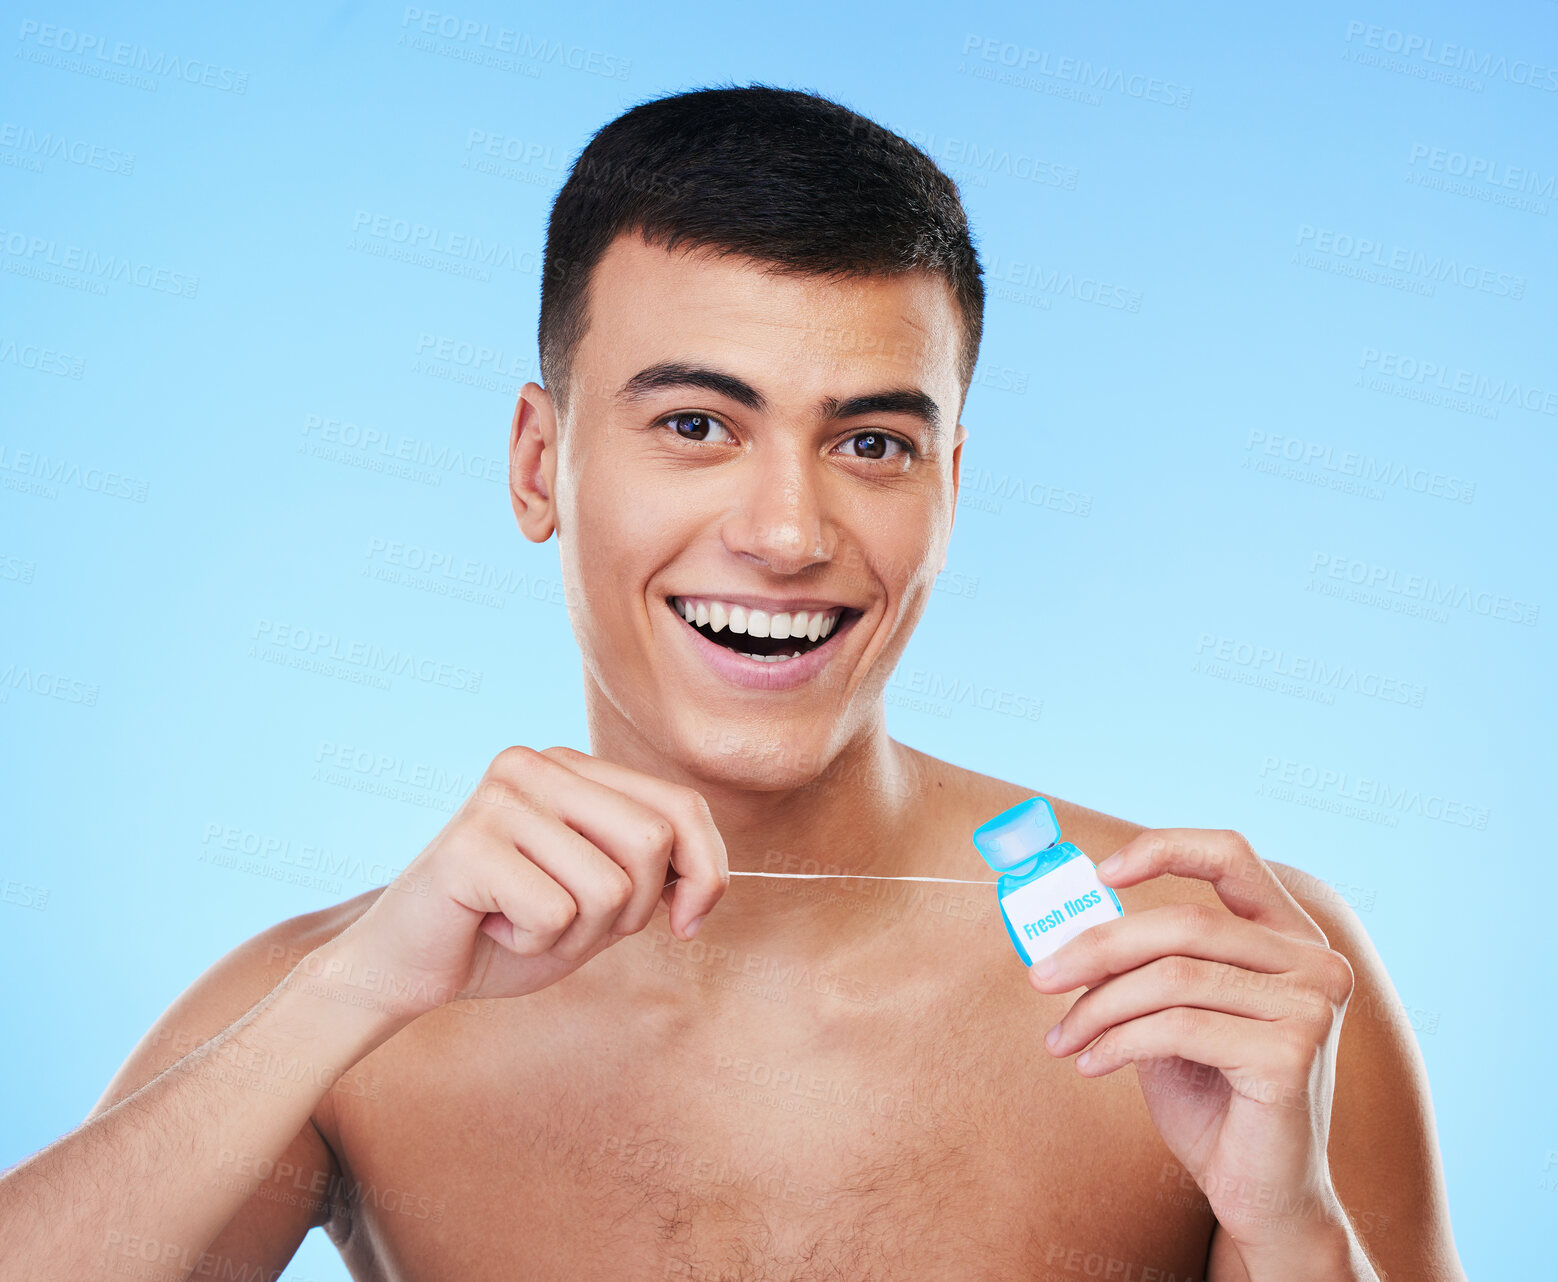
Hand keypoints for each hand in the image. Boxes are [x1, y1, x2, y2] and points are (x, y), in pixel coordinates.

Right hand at [321, 745, 728, 1020]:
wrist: (406, 966)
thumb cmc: (509, 929)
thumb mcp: (602, 899)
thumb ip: (655, 873)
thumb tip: (708, 880)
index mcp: (573, 766)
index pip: (681, 806)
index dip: (706, 872)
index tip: (688, 923)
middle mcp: (536, 764)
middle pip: (651, 841)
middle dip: (630, 911)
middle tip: (572, 924)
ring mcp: (499, 797)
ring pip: (608, 885)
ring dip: (577, 934)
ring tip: (524, 922)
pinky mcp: (468, 844)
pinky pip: (555, 912)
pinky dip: (534, 942)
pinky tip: (492, 926)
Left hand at [1029, 829, 1357, 1261]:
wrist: (1262, 1194)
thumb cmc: (1214, 1099)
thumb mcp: (1175, 1013)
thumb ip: (1144, 964)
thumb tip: (1065, 926)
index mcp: (1291, 937)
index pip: (1232, 856)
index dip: (1164, 850)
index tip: (1101, 873)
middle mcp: (1315, 963)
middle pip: (1184, 923)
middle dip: (1098, 947)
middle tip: (1039, 977)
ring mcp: (1310, 1007)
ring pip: (1172, 978)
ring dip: (1099, 1007)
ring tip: (1062, 1039)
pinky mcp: (1291, 1054)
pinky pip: (1176, 1027)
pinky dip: (1118, 1042)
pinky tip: (1090, 1064)